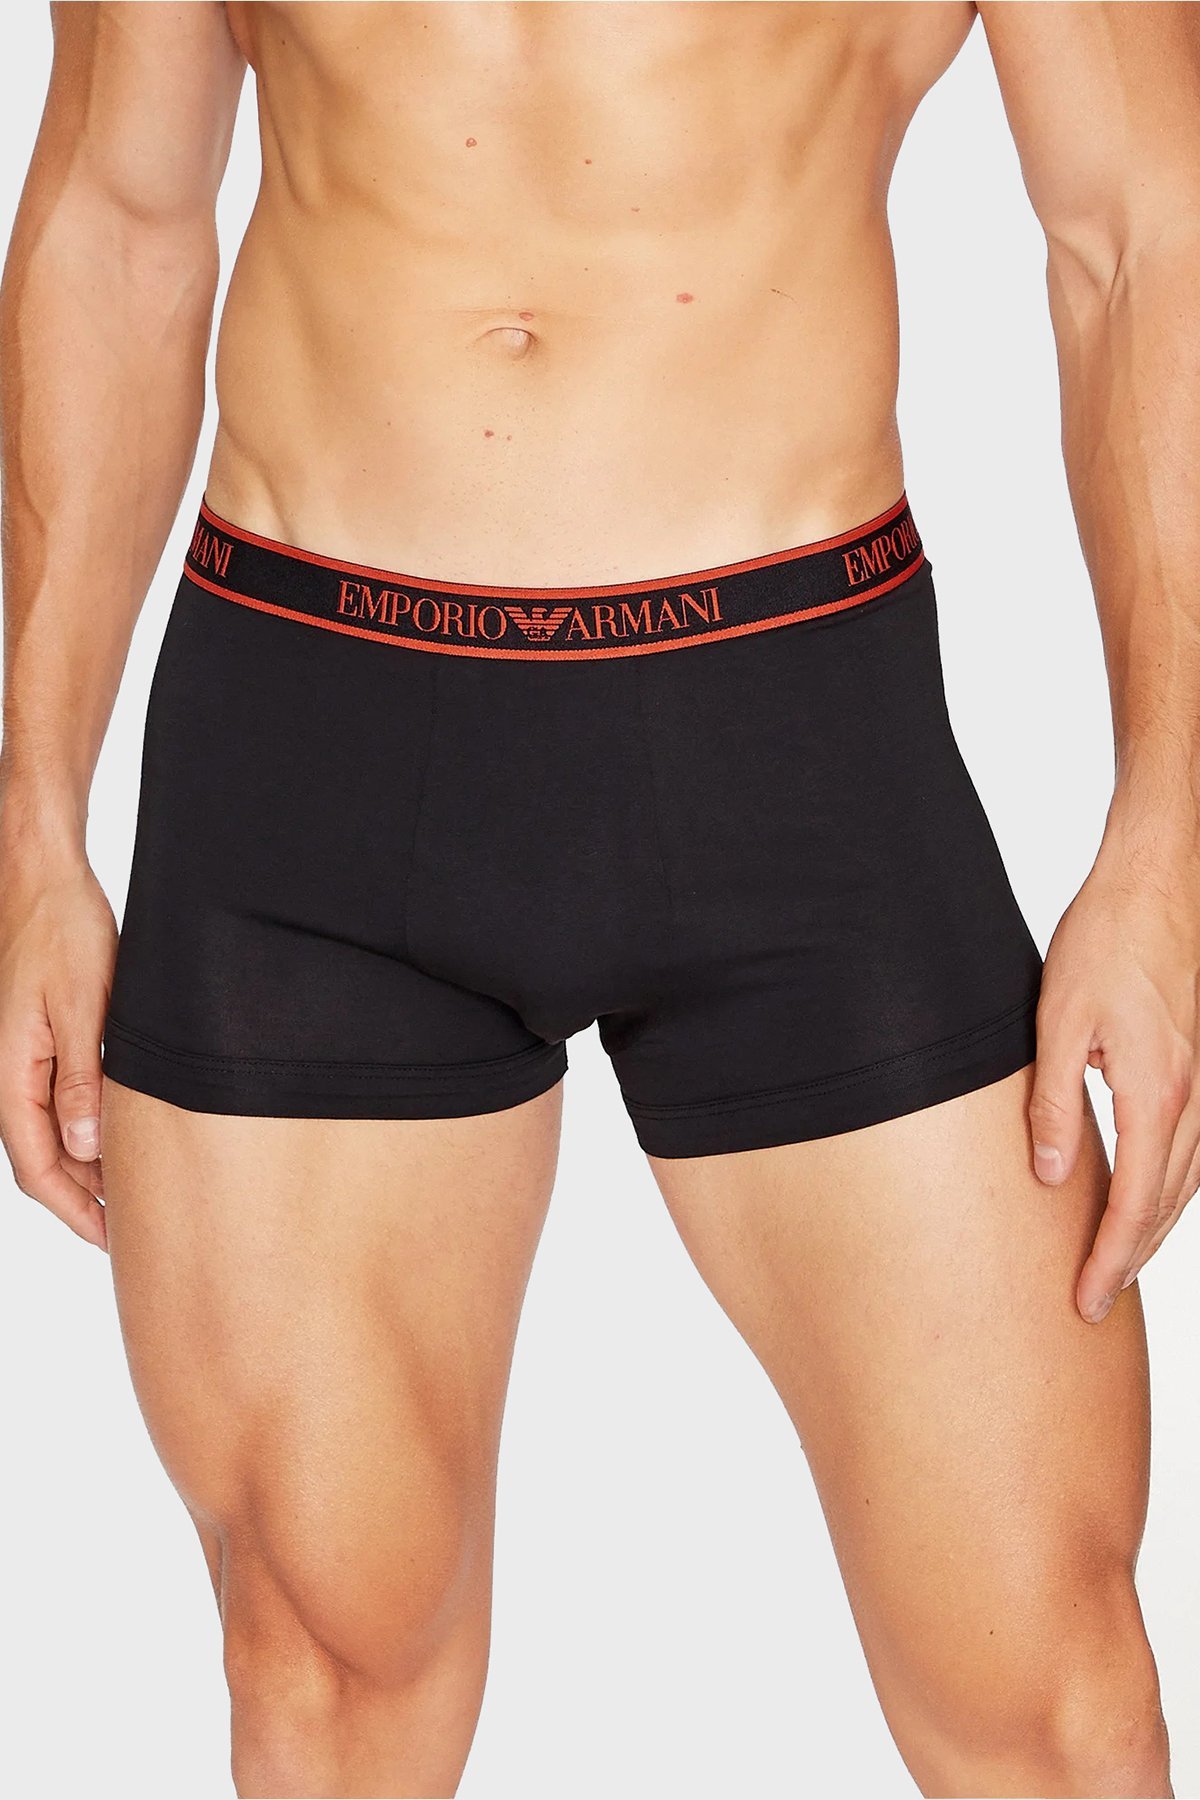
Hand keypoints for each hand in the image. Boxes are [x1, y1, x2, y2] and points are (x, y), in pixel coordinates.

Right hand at [0, 841, 116, 1248]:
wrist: (44, 880)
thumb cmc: (62, 932)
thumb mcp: (84, 1005)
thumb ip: (82, 1078)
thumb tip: (87, 1147)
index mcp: (12, 1074)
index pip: (37, 1168)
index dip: (76, 1212)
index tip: (115, 1242)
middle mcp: (11, 1075)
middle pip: (44, 1162)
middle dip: (84, 1204)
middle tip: (135, 1235)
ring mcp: (23, 1063)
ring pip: (52, 1137)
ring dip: (88, 1171)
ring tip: (134, 1200)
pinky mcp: (40, 1046)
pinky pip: (59, 1106)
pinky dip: (87, 1134)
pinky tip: (119, 1142)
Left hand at [1029, 826, 1199, 1322]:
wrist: (1156, 884)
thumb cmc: (1105, 941)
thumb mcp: (1057, 1022)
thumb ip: (1054, 1103)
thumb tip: (1054, 1177)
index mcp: (1158, 1091)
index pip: (1135, 1203)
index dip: (1108, 1259)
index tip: (1084, 1300)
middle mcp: (1193, 1097)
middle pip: (1167, 1205)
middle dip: (1130, 1259)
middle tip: (1093, 1304)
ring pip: (1186, 1182)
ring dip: (1153, 1230)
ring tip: (1117, 1266)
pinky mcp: (1199, 1066)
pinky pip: (1193, 1150)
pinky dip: (1170, 1189)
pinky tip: (1148, 1199)